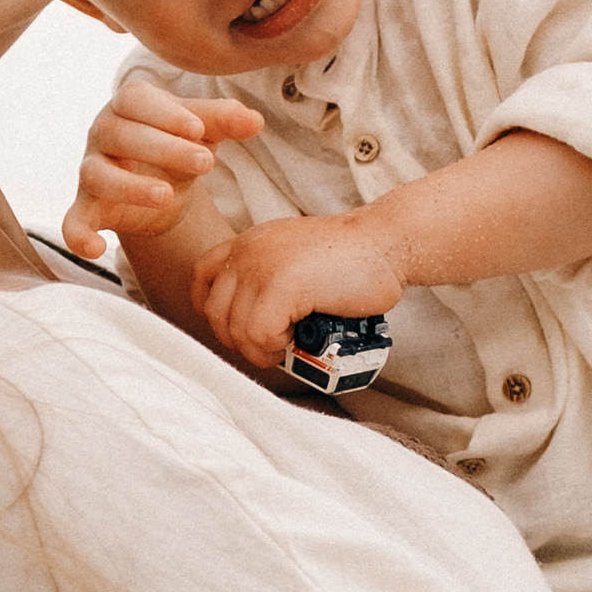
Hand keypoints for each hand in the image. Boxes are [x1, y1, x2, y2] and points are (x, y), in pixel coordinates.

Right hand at [64, 77, 263, 259]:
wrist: (161, 187)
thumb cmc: (178, 144)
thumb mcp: (204, 132)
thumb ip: (225, 122)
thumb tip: (255, 120)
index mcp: (129, 105)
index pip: (137, 99)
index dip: (165, 113)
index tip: (198, 129)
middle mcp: (103, 133)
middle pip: (121, 134)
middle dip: (163, 148)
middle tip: (205, 163)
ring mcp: (91, 171)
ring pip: (96, 175)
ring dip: (129, 187)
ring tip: (166, 195)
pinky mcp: (87, 208)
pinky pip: (72, 222)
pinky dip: (78, 237)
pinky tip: (98, 250)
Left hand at [195, 210, 403, 369]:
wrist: (388, 243)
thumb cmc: (353, 259)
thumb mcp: (296, 255)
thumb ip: (270, 273)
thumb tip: (251, 322)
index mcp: (251, 241)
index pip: (202, 274)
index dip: (211, 309)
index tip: (238, 327)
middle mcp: (249, 250)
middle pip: (215, 311)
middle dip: (238, 340)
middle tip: (270, 347)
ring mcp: (263, 266)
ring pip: (236, 329)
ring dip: (260, 349)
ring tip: (287, 346)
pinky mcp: (282, 286)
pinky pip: (258, 334)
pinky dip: (274, 347)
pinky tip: (295, 340)